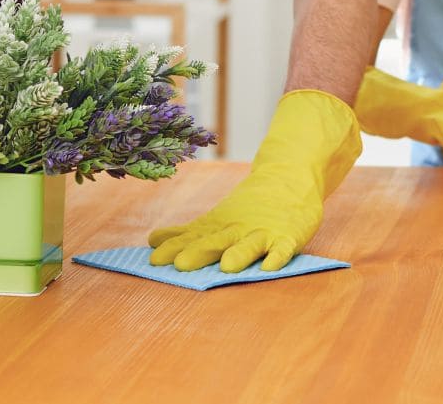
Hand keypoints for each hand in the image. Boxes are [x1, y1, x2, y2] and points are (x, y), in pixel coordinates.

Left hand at [148, 90, 361, 271]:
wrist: (289, 175)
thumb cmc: (249, 205)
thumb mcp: (217, 218)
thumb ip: (188, 233)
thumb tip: (153, 242)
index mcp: (219, 226)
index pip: (193, 238)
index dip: (175, 249)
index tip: (154, 261)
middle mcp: (238, 229)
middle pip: (217, 241)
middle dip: (200, 252)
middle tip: (182, 264)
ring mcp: (264, 232)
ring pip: (250, 244)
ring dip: (239, 253)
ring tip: (228, 267)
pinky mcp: (288, 236)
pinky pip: (283, 248)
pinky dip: (278, 256)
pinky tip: (270, 267)